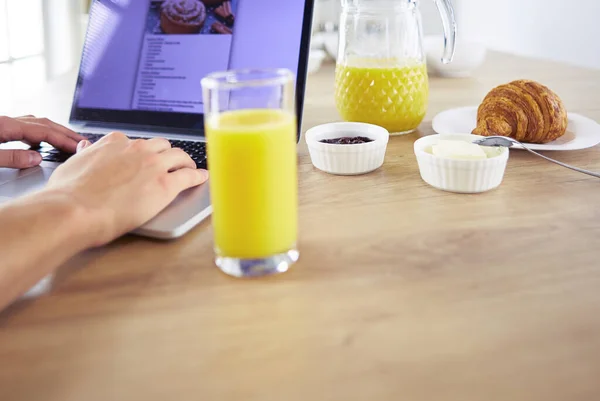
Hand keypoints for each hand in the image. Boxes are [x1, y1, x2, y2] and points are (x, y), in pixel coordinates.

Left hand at [0, 115, 84, 168]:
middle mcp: (7, 121)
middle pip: (44, 124)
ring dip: (55, 131)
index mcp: (6, 126)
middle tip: (82, 142)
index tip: (78, 148)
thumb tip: (37, 159)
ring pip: (36, 124)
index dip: (64, 140)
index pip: (44, 131)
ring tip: (67, 141)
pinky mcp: (1, 128)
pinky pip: (27, 127)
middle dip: (66, 133)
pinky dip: (41, 133)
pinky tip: (42, 141)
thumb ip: (13, 158)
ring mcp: (4, 123)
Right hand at [46, 132, 208, 245]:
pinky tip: (202, 178)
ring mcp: (153, 165)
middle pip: (162, 146)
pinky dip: (198, 176)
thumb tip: (85, 147)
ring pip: (179, 156)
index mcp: (114, 142)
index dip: (143, 152)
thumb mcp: (73, 165)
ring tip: (190, 168)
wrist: (76, 210)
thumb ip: (85, 155)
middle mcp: (137, 148)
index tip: (146, 158)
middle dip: (167, 154)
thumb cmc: (69, 194)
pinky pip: (189, 176)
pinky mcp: (165, 184)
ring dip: (186, 162)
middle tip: (172, 163)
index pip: (136, 142)